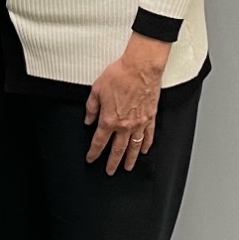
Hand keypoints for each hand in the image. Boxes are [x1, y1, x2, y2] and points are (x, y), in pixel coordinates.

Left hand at [84, 33, 170, 173]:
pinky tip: (144, 150)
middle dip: (112, 162)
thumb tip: (88, 120)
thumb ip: (91, 108)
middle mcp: (125, 125)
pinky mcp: (150, 117)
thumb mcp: (96, 90)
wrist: (140, 68)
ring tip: (128, 167)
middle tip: (110, 171)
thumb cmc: (119, 76)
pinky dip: (146, 145)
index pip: (99, 141)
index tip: (91, 158)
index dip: (94, 152)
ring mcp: (139, 123)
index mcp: (109, 119)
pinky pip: (149, 136)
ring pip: (134, 147)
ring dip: (130, 159)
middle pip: (117, 149)